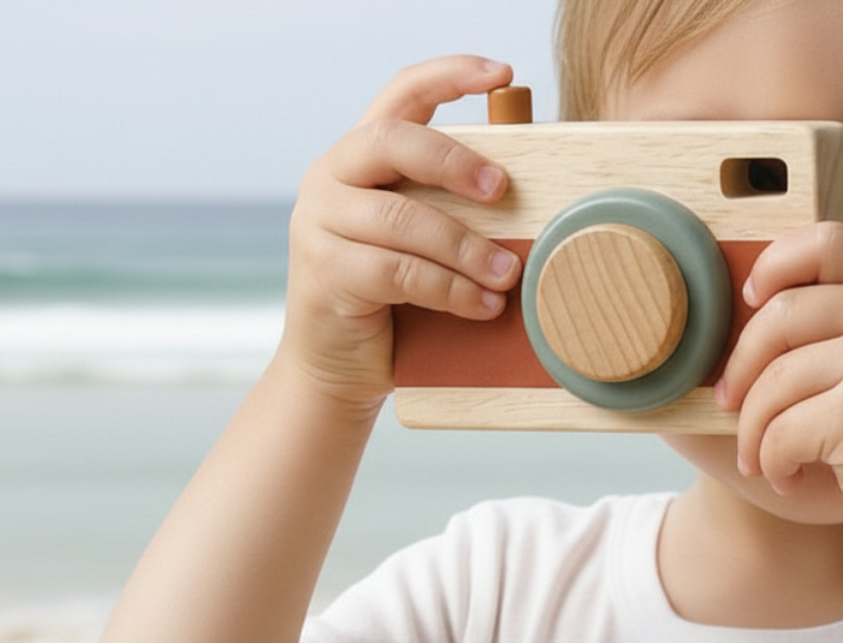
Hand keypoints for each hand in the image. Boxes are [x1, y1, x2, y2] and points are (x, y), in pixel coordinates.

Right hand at [283, 56, 522, 407]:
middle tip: (504, 191)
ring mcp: (318, 223)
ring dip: (466, 247)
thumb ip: (446, 211)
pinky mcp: (324, 270)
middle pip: (394, 142)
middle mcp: (330, 179)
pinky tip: (482, 305)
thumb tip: (523, 201)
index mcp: (358, 159)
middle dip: (457, 162)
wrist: (336, 369)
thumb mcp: (418, 245)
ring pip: (404, 218)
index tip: (502, 74)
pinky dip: (450, 289)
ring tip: (508, 274)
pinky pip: (400, 271)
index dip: (450, 76)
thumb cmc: (389, 305)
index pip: (400, 95)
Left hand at [718, 222, 842, 528]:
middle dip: (738, 369)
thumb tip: (739, 309)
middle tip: (729, 403)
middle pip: (778, 317)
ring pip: (772, 383)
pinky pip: (781, 432)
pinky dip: (770, 462)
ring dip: (751, 431)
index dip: (773, 266)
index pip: (825, 242)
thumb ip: (833, 319)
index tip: (750, 301)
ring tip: (760, 457)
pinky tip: (786, 476)